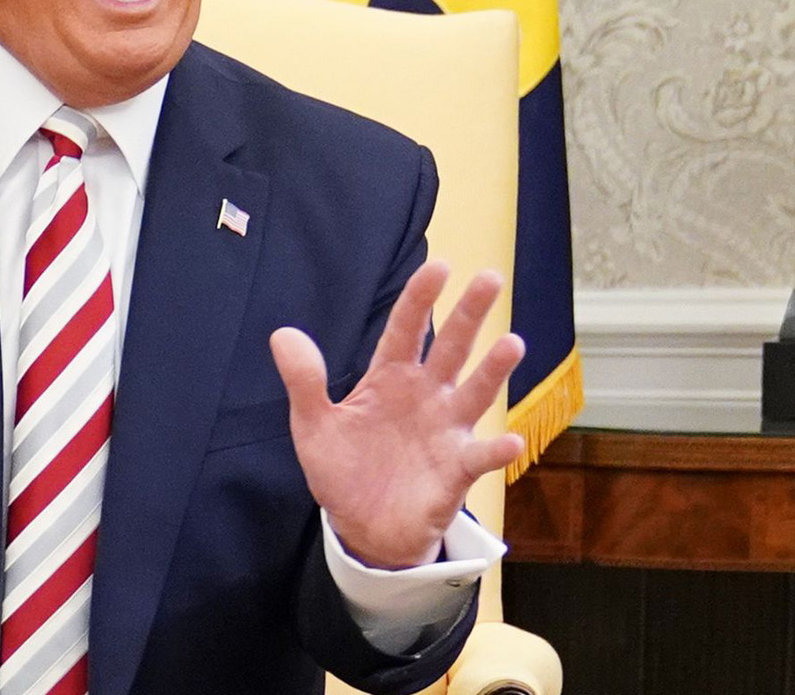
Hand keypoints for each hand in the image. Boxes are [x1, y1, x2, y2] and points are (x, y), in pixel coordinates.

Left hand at [270, 261, 524, 569]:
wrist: (363, 528)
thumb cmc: (343, 470)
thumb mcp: (313, 425)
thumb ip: (304, 381)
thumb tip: (283, 334)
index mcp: (390, 378)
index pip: (406, 329)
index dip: (420, 298)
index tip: (439, 265)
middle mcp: (425, 396)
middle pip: (450, 348)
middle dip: (470, 314)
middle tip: (489, 278)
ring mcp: (445, 431)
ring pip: (474, 393)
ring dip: (493, 370)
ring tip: (512, 343)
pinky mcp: (456, 471)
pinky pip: (479, 457)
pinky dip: (495, 450)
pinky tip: (508, 441)